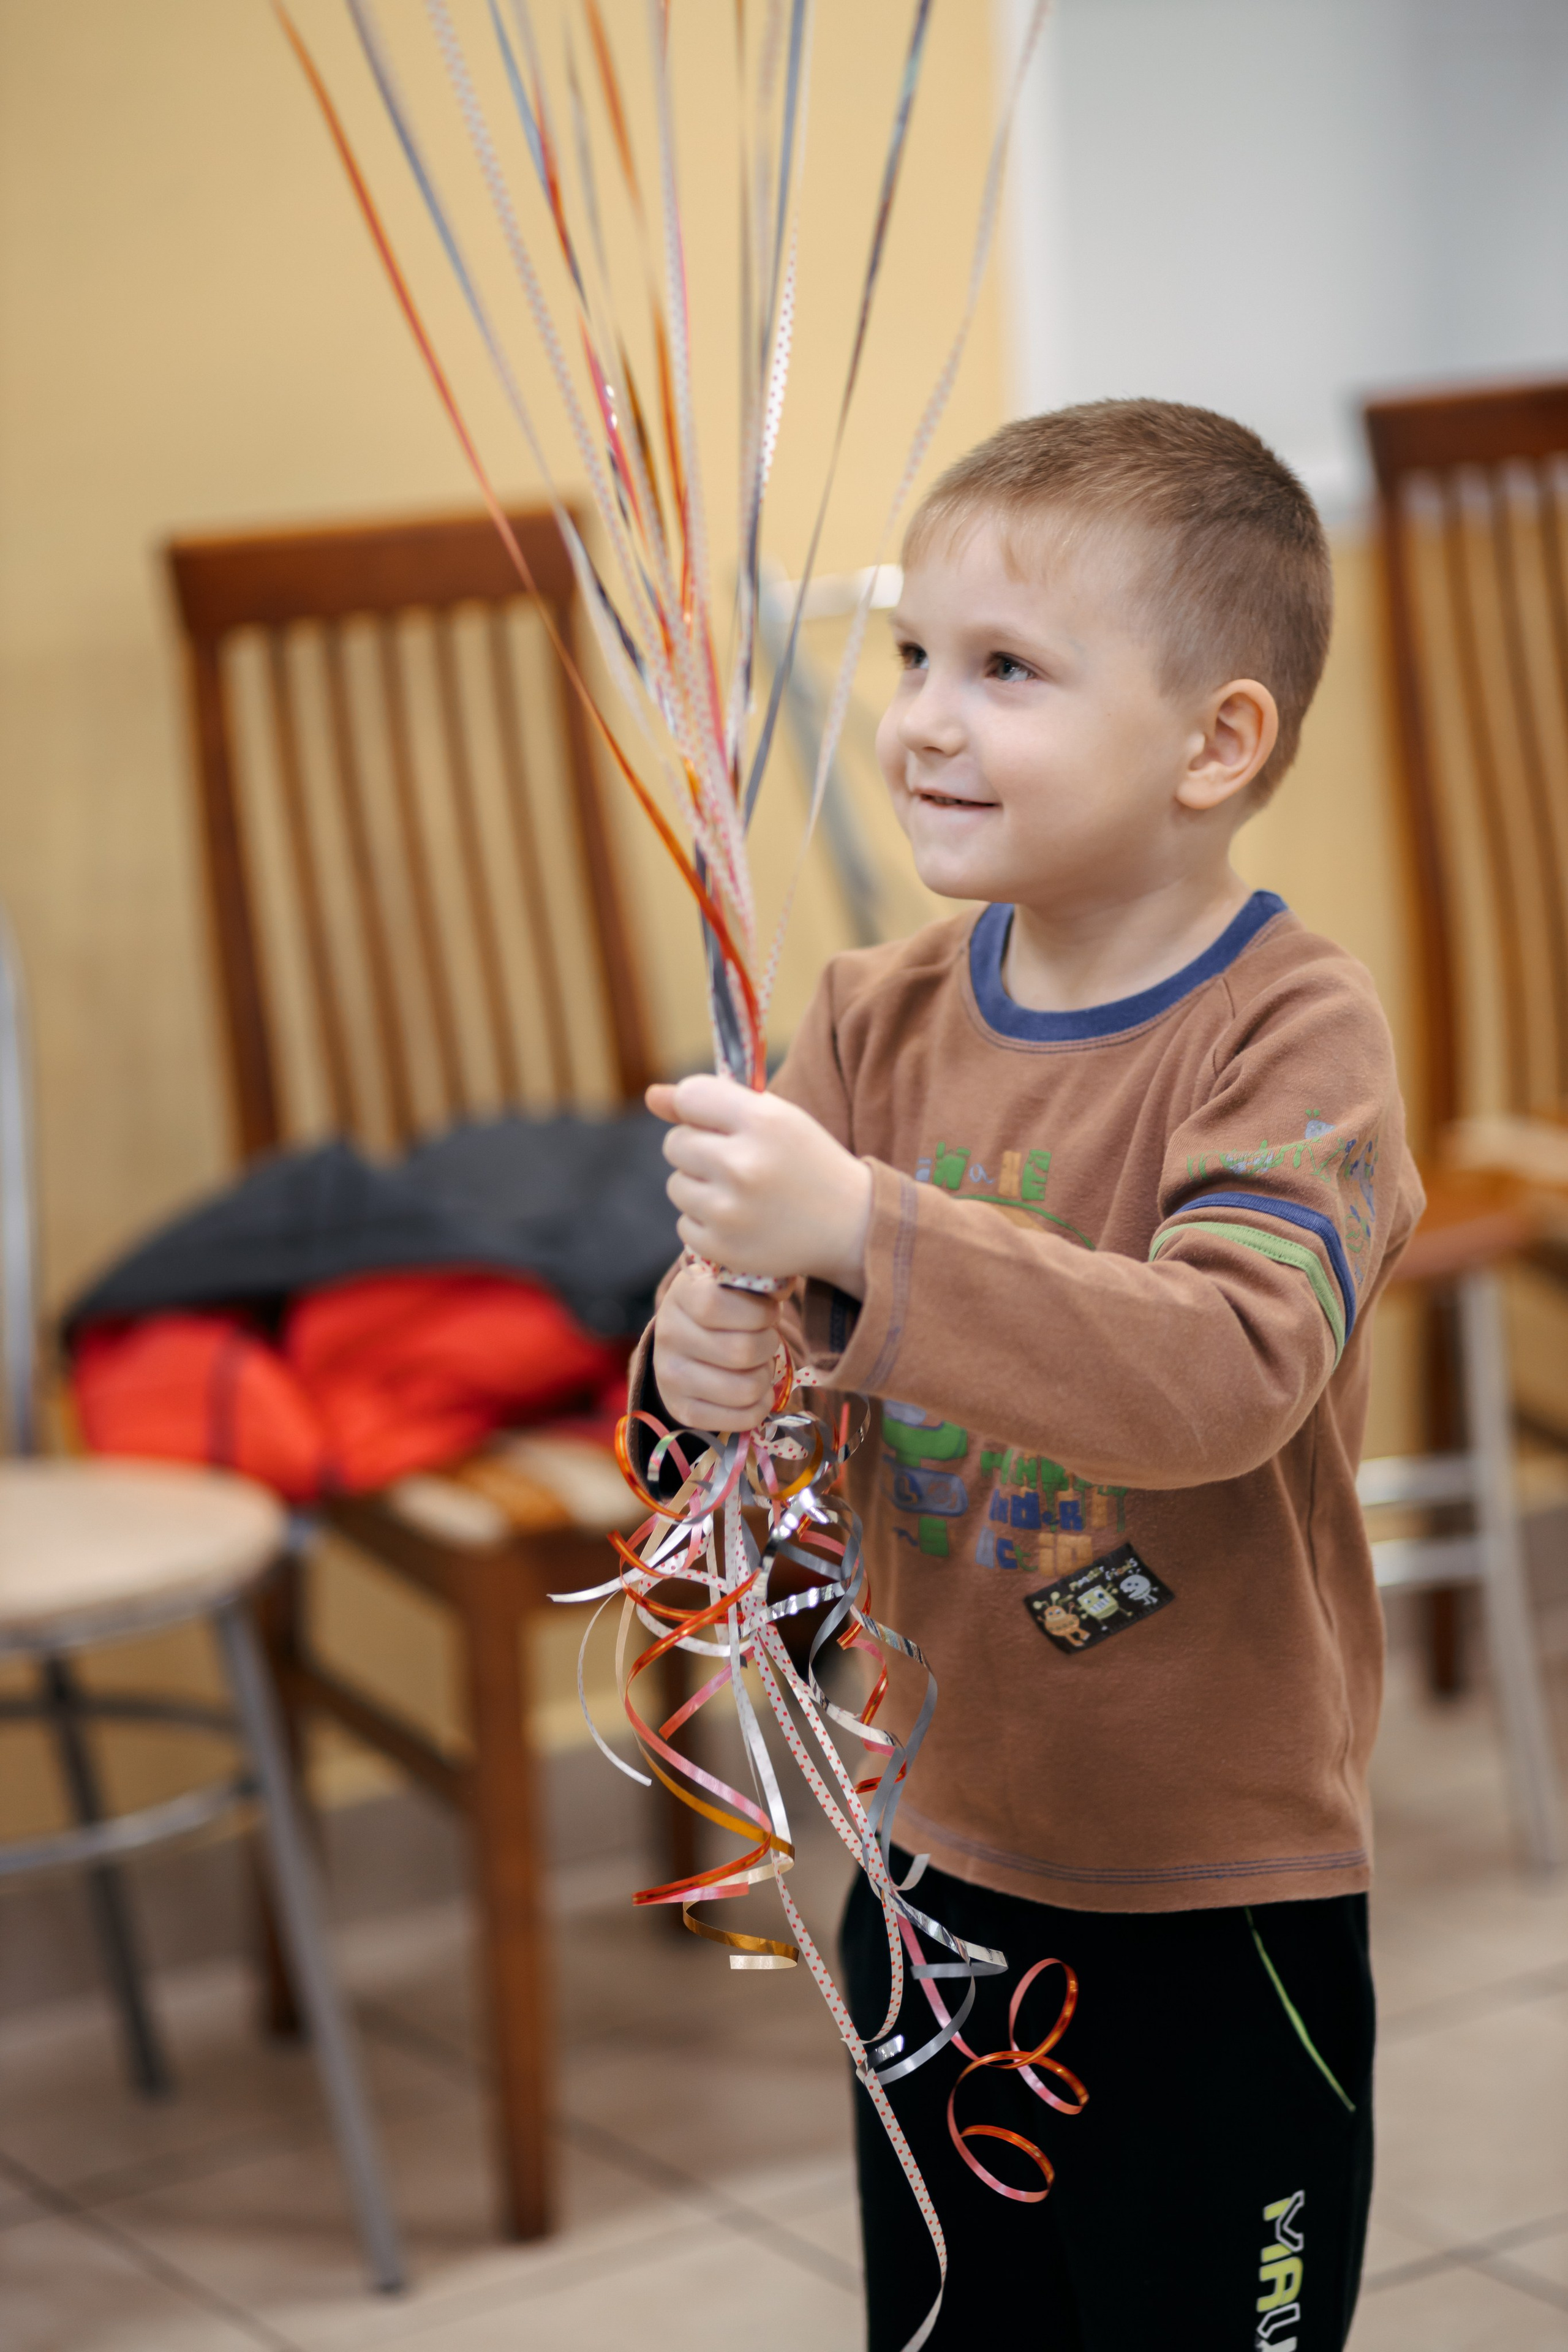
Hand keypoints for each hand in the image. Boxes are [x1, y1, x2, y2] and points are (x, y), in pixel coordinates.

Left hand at [647, 1075, 870, 1293]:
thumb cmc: (808, 1163)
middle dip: (698, 1150)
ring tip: (741, 1194)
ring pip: (676, 1185)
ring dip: (699, 1187)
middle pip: (675, 1144)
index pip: (690, 1096)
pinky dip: (706, 1223)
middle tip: (736, 1162)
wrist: (852, 1227)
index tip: (715, 1121)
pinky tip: (741, 1221)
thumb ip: (714, 1101)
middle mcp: (743, 1164)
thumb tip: (651, 1095)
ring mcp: (730, 1211)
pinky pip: (684, 1223)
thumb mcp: (775, 1119)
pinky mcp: (723, 1247)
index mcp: (762, 1121)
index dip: (697, 1108)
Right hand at [652, 1260, 783, 1434]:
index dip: (759, 1311)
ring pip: (746, 1388)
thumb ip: (758, 1280)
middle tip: (765, 1339)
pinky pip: (741, 1418)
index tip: (768, 1312)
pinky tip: (755, 1391)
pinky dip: (760, 1406)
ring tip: (758, 1364)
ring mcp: (670, 1377)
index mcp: (681, 1295)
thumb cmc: (723, 1306)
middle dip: (768, 1345)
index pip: (716, 1305)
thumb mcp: (732, 1282)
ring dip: (765, 1377)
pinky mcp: (682, 1411)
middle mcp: (668, 1336)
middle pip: (741, 1351)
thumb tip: (783, 1285)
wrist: (685, 1340)